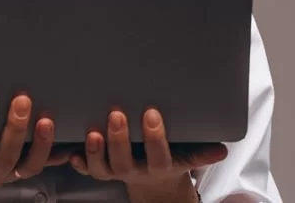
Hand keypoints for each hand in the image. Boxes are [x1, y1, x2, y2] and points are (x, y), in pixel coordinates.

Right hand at [0, 93, 68, 198]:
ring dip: (41, 143)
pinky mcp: (23, 172)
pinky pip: (43, 167)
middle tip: (22, 99)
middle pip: (7, 156)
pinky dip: (56, 154)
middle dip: (15, 128)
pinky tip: (69, 139)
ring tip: (47, 119)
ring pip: (29, 165)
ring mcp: (10, 174)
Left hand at [69, 109, 227, 195]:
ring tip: (93, 131)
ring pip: (102, 168)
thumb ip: (201, 152)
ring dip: (96, 151)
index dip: (154, 138)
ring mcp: (115, 171)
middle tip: (117, 113)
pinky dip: (79, 161)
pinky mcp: (100, 169)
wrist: (155, 180)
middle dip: (120, 138)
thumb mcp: (187, 155)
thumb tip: (222, 151)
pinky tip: (72, 151)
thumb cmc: (171, 156)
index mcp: (159, 166)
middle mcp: (135, 170)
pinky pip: (86, 169)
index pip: (158, 155)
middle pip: (125, 161)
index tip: (152, 114)